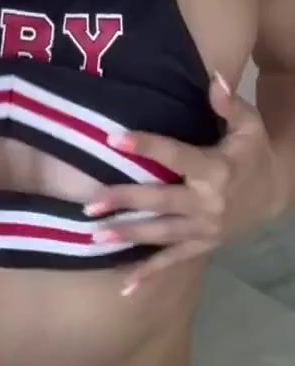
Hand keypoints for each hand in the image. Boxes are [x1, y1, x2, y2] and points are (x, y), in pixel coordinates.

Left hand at [85, 74, 282, 294]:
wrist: (276, 195)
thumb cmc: (253, 153)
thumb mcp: (249, 125)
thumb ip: (229, 104)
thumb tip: (214, 78)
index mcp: (216, 169)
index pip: (175, 156)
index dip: (146, 146)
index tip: (113, 138)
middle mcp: (208, 203)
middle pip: (161, 201)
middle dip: (125, 201)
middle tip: (89, 202)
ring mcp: (205, 229)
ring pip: (161, 234)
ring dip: (128, 235)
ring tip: (94, 236)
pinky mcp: (203, 246)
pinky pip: (173, 262)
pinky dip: (149, 275)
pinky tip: (124, 287)